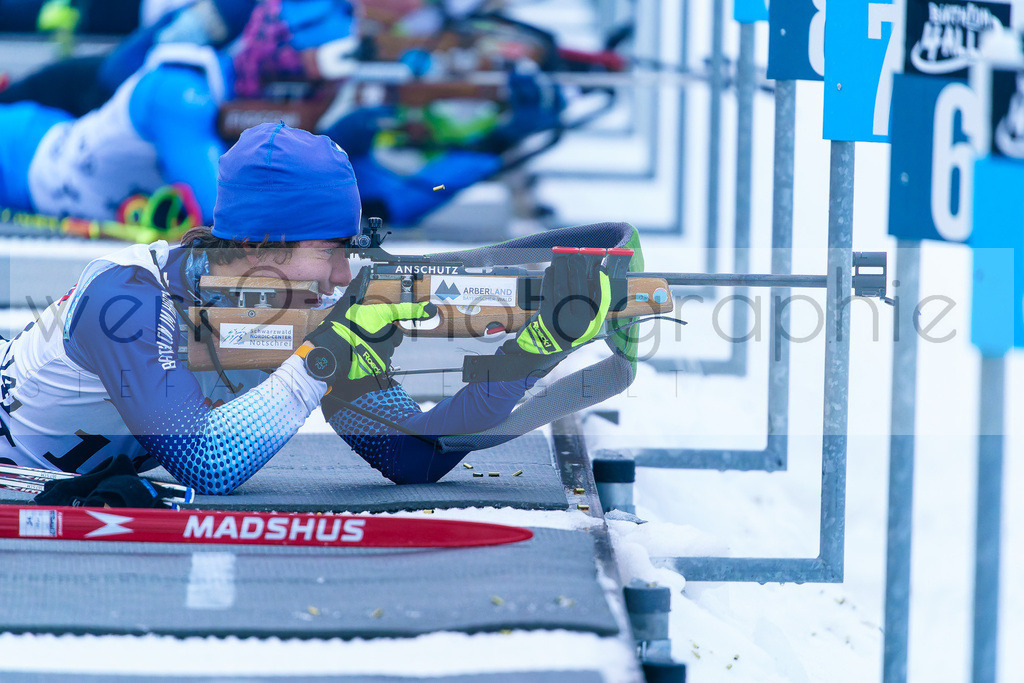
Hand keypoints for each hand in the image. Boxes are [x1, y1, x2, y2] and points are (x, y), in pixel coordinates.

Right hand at [298, 269, 435, 395]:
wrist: (330, 352)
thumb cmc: (338, 327)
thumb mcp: (346, 304)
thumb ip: (357, 288)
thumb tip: (362, 272)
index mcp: (381, 316)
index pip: (404, 311)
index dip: (418, 310)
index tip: (428, 310)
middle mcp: (387, 333)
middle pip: (395, 336)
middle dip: (386, 336)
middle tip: (369, 335)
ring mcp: (385, 350)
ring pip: (387, 350)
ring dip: (378, 349)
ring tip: (360, 346)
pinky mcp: (380, 364)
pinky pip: (380, 362)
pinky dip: (372, 361)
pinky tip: (359, 356)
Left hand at [501, 249, 609, 373]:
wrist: (541, 352)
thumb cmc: (563, 332)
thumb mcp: (581, 325)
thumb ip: (588, 305)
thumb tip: (590, 276)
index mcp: (592, 326)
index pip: (601, 300)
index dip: (601, 282)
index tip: (599, 268)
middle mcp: (579, 325)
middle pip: (581, 291)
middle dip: (578, 271)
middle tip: (576, 257)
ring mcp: (562, 322)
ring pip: (563, 290)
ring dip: (562, 271)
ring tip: (562, 259)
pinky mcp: (546, 318)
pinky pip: (548, 293)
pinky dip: (549, 280)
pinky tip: (550, 271)